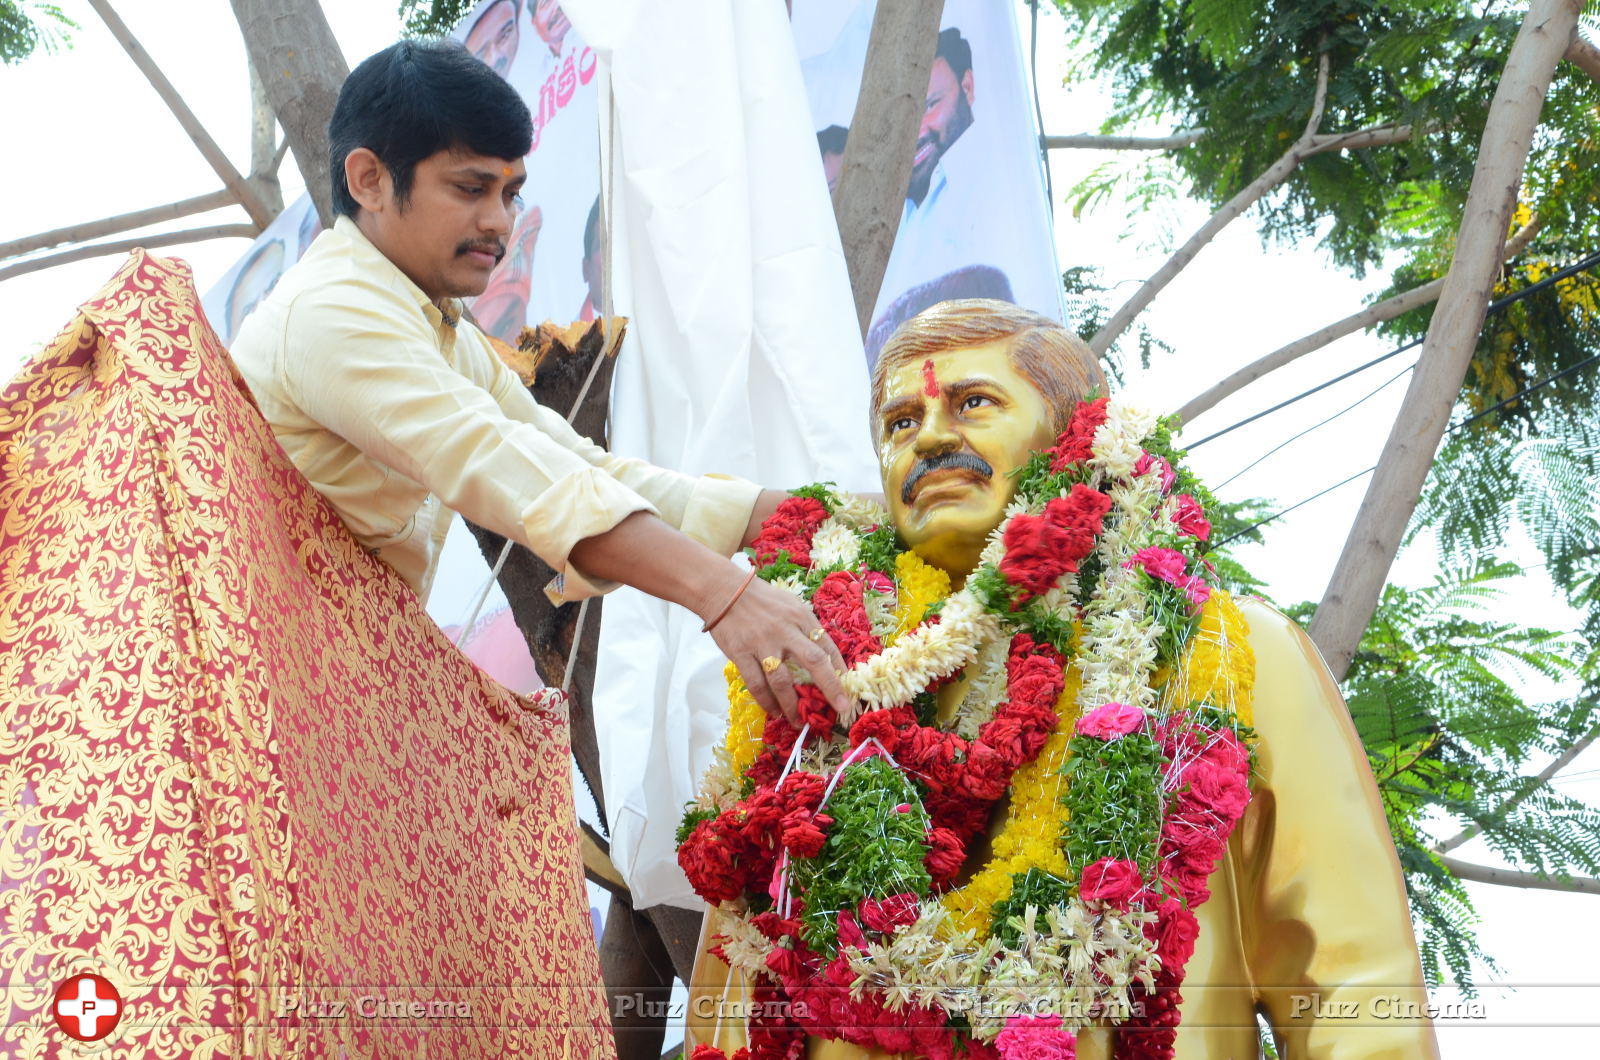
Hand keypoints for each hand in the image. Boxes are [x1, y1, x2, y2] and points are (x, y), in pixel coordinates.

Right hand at [702, 572, 850, 728]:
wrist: (723, 590)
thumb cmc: (761, 599)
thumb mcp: (790, 605)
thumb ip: (805, 627)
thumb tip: (823, 655)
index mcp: (801, 617)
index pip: (827, 645)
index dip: (840, 669)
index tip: (848, 689)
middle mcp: (785, 630)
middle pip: (814, 662)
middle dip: (830, 687)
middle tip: (840, 708)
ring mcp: (763, 643)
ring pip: (782, 680)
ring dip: (792, 705)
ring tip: (797, 721)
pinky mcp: (741, 653)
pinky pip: (756, 683)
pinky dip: (766, 701)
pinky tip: (774, 711)